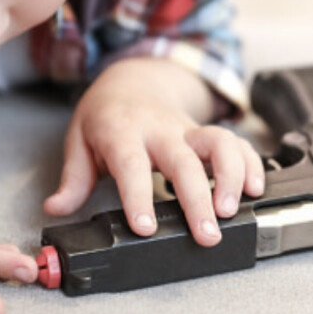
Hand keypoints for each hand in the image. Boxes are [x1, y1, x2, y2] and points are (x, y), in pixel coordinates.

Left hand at [44, 59, 264, 245]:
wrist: (133, 79)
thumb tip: (57, 208)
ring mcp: (187, 129)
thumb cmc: (106, 115)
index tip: (145, 228)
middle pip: (183, 160)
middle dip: (198, 198)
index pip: (131, 165)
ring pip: (219, 145)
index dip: (139, 197)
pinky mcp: (207, 133)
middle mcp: (159, 129)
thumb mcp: (79, 139)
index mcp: (122, 132)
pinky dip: (251, 164)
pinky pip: (236, 142)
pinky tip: (256, 190)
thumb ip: (73, 177)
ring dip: (231, 177)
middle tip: (206, 234)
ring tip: (232, 212)